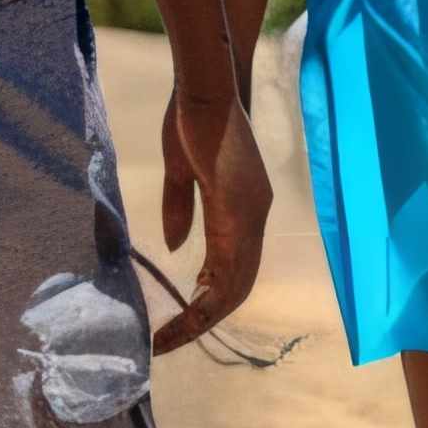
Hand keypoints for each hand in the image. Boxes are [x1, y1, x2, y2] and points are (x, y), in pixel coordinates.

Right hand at [152, 85, 269, 351]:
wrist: (204, 87)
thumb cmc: (191, 119)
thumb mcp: (181, 171)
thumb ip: (180, 209)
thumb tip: (177, 247)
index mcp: (244, 209)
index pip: (233, 269)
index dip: (209, 299)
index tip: (179, 320)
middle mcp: (255, 217)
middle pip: (239, 285)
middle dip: (206, 318)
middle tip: (171, 340)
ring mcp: (250, 213)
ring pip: (236, 283)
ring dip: (205, 315)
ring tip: (172, 336)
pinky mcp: (237, 208)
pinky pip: (228, 263)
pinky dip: (210, 293)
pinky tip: (189, 310)